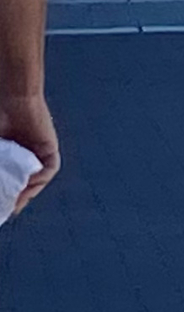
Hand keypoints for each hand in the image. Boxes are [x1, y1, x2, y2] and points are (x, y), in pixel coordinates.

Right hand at [1, 92, 58, 212]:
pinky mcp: (50, 150)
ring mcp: (39, 155)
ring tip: (12, 203)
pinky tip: (26, 187)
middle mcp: (26, 158)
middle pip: (23, 186)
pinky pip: (47, 171)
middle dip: (14, 200)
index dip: (3, 197)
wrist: (13, 99)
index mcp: (10, 157)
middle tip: (4, 212)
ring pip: (35, 181)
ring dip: (25, 193)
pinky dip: (38, 180)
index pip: (9, 183)